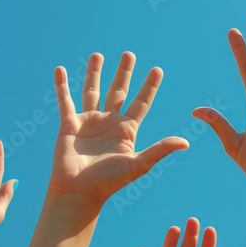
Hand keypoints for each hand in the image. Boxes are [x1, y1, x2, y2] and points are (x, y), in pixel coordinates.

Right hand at [48, 52, 188, 213]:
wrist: (79, 192)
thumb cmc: (109, 182)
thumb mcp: (138, 164)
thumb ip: (159, 150)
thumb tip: (185, 142)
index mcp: (127, 130)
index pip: (141, 102)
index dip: (149, 87)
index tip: (157, 70)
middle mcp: (109, 122)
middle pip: (118, 91)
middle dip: (124, 73)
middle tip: (129, 54)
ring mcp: (89, 122)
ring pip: (92, 91)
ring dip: (95, 73)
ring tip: (98, 55)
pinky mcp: (69, 124)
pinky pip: (65, 101)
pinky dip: (61, 86)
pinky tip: (59, 70)